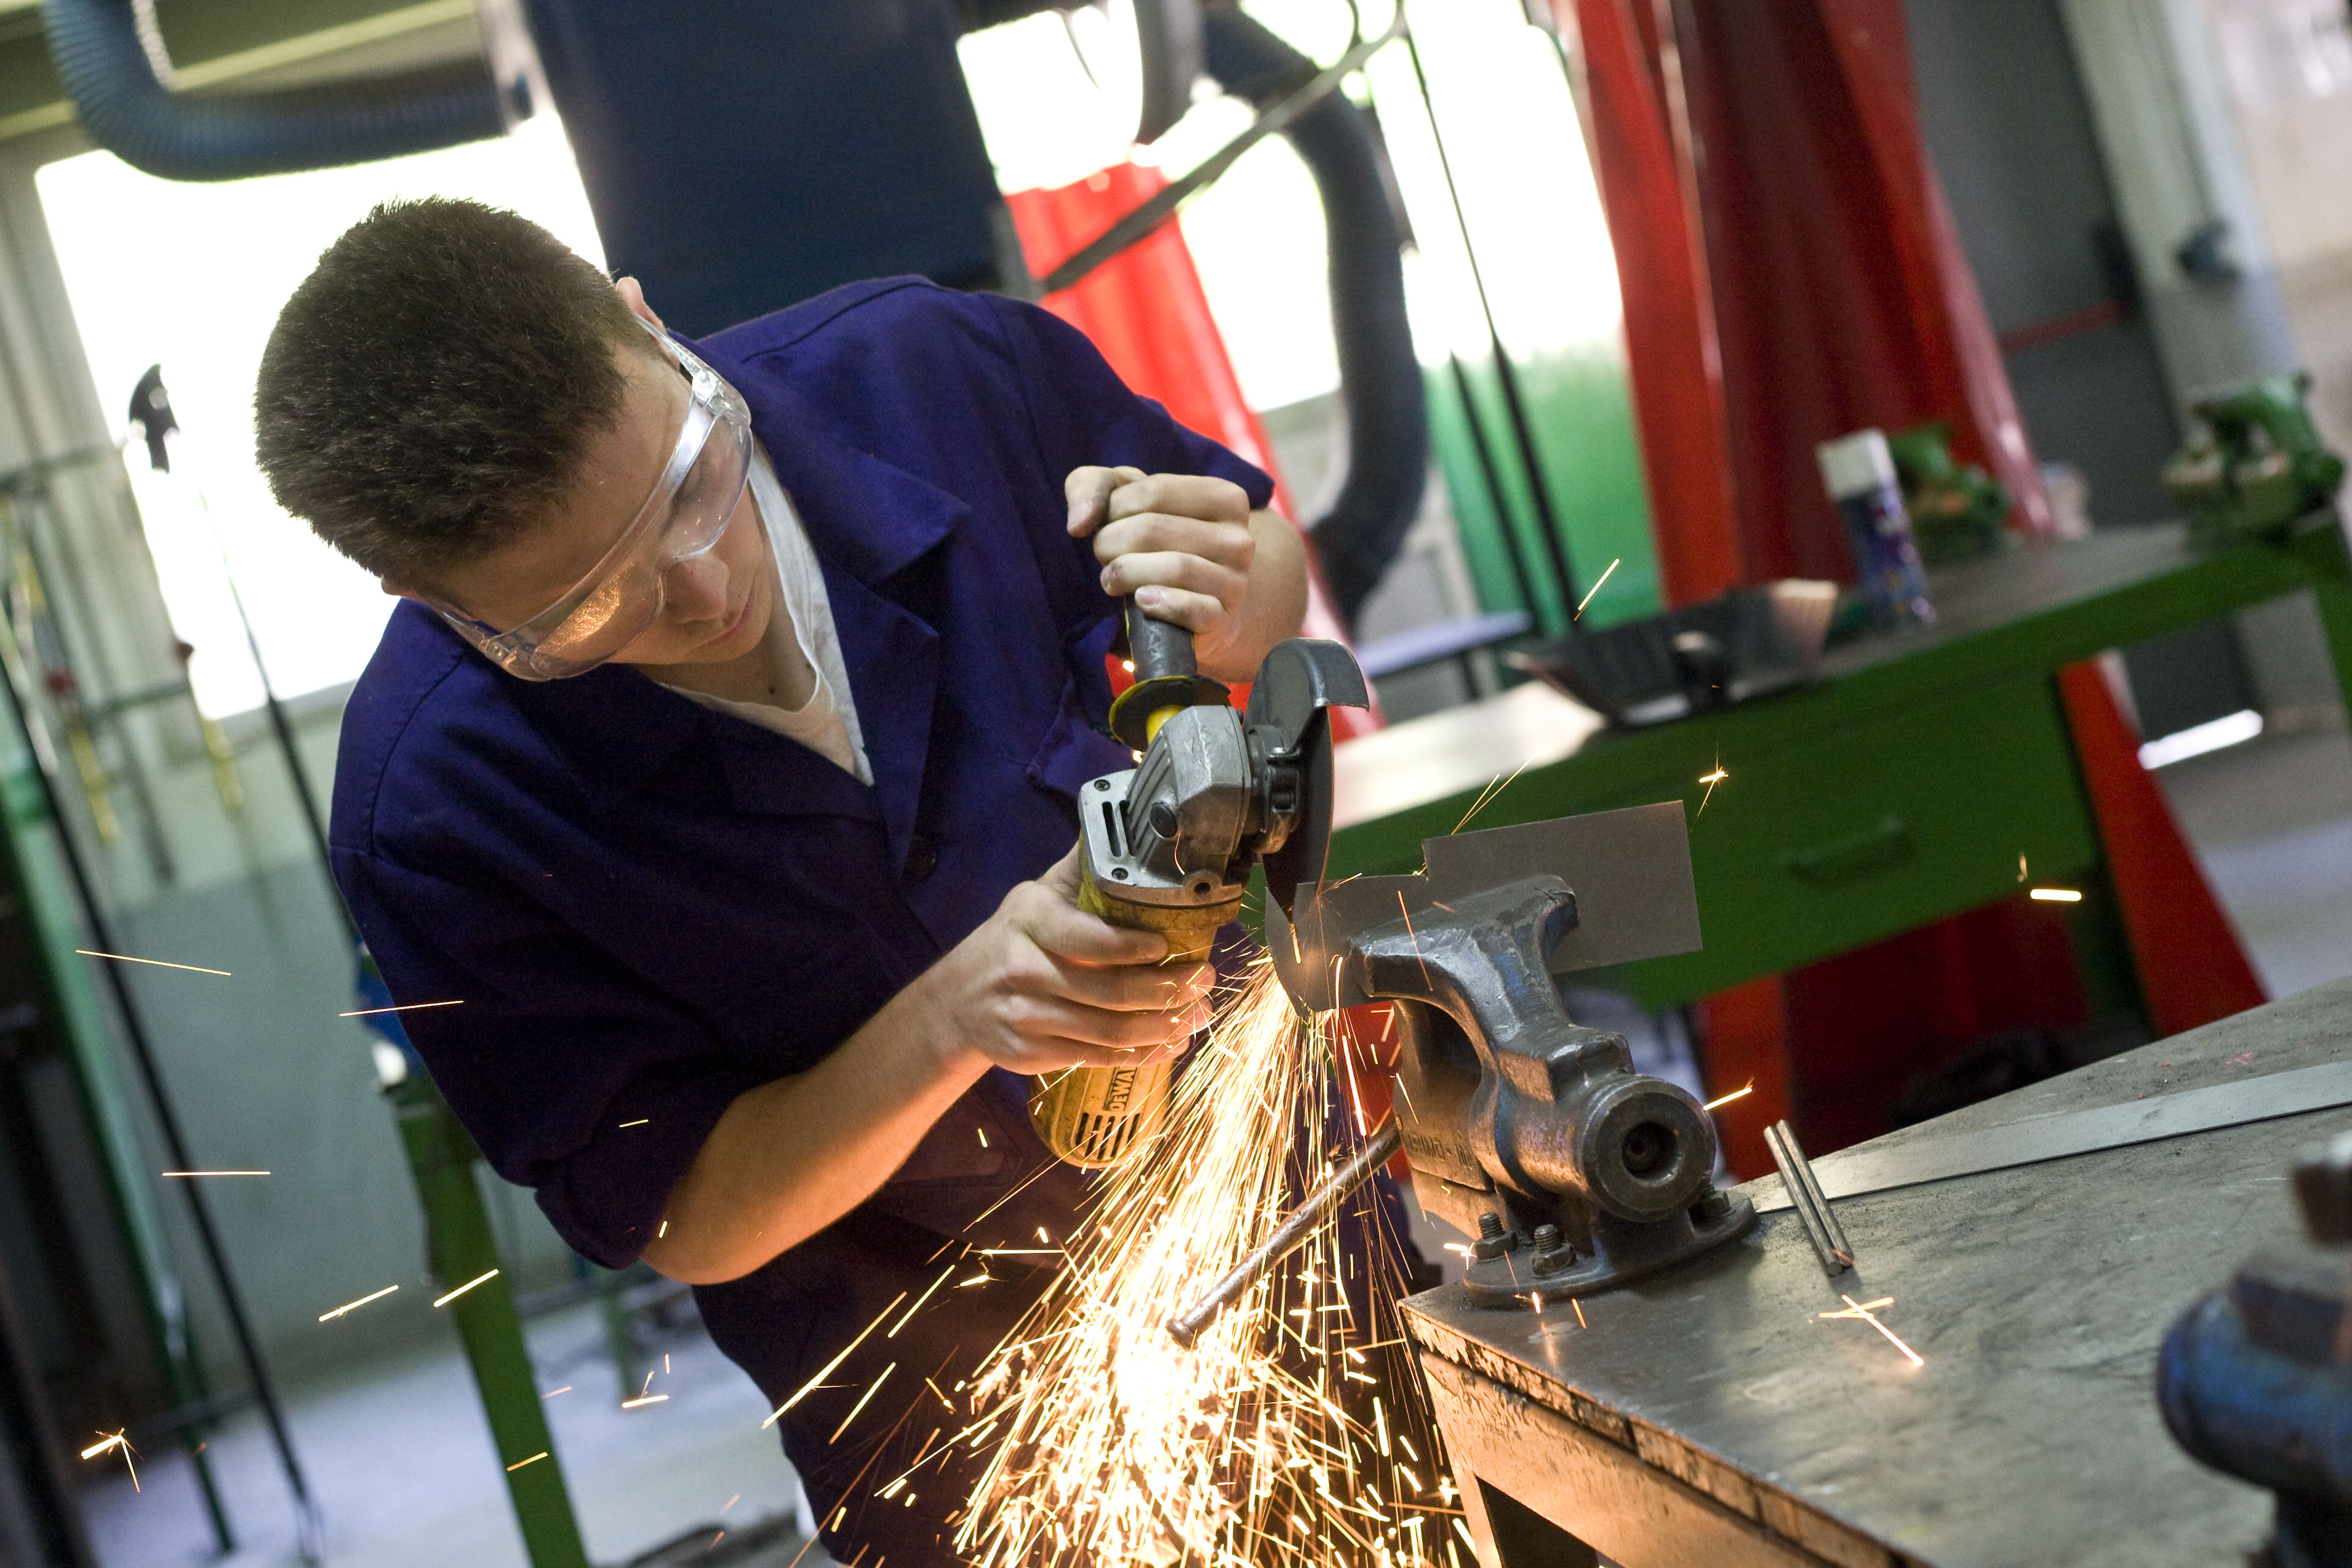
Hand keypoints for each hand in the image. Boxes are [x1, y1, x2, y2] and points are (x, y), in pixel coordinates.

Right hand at [921, 842, 1211, 1076]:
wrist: (956, 1002)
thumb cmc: (1011, 941)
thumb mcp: (1034, 898)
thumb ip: (1080, 868)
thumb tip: (1124, 822)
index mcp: (1030, 922)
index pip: (1088, 940)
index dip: (1133, 947)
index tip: (1168, 945)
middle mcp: (1024, 970)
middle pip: (1110, 993)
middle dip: (1167, 990)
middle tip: (1203, 979)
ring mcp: (1025, 1017)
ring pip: (1110, 1033)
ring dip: (1164, 1026)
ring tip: (1197, 1012)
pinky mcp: (1029, 1054)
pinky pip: (1097, 1058)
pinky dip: (1141, 1054)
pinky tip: (1169, 1041)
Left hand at [1067, 465, 1257, 675]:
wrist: (1194, 602)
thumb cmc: (1156, 540)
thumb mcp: (1126, 500)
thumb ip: (1092, 487)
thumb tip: (1078, 522)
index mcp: (1225, 498)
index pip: (1153, 491)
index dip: (1113, 508)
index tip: (1105, 523)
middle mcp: (1238, 538)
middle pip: (1154, 528)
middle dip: (1111, 542)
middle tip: (1103, 554)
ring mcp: (1235, 581)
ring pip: (1173, 567)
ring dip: (1125, 573)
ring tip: (1111, 579)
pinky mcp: (1221, 618)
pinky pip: (1190, 608)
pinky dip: (1159, 603)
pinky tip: (1141, 600)